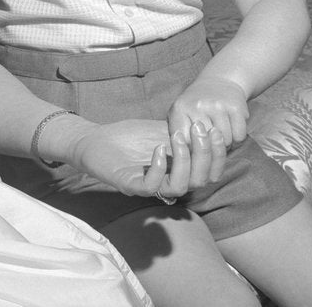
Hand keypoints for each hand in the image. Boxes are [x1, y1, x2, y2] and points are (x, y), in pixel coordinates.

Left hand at [71, 118, 226, 196]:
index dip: (216, 154)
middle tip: (200, 130)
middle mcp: (168, 181)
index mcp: (178, 169)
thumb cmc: (127, 137)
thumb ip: (182, 131)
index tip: (214, 130)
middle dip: (205, 154)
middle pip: (200, 180)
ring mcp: (150, 185)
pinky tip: (158, 148)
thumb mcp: (160, 130)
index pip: (209, 171)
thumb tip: (207, 123)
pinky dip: (159, 167)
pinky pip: (152, 186)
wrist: (94, 140)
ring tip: (179, 137)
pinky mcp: (131, 185)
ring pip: (180, 187)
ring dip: (185, 161)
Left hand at [168, 76, 248, 146]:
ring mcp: (218, 106)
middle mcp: (197, 106)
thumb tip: (182, 161)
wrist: (219, 81)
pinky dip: (237, 139)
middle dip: (210, 149)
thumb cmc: (196, 104)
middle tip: (210, 142)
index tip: (195, 152)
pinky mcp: (236, 108)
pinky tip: (231, 129)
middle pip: (207, 146)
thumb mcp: (180, 114)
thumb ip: (177, 135)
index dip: (192, 153)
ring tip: (220, 134)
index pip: (185, 143)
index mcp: (180, 109)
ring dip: (225, 145)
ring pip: (225, 143)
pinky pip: (239, 137)